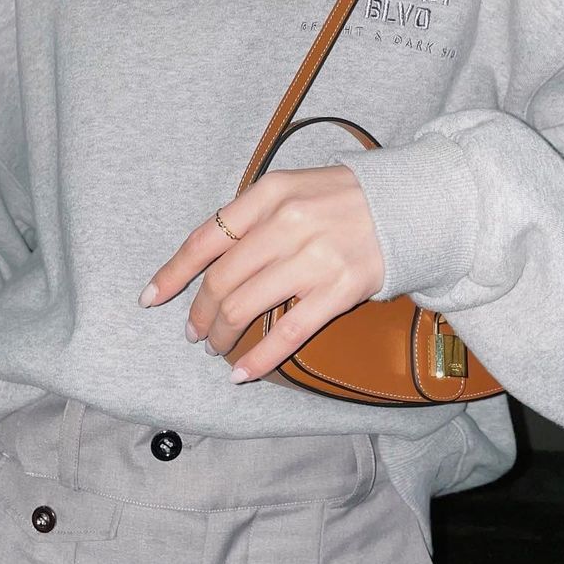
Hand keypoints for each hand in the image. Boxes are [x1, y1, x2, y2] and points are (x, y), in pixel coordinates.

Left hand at [138, 164, 383, 381]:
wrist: (413, 205)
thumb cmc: (346, 199)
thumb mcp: (294, 189)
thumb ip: (254, 217)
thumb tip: (210, 258)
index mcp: (270, 194)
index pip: (205, 239)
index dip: (173, 274)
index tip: (151, 299)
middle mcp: (287, 223)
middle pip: (222, 280)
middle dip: (199, 313)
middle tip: (194, 332)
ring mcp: (314, 257)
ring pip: (246, 307)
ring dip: (222, 334)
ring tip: (216, 347)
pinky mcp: (340, 289)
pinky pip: (288, 332)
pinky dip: (259, 357)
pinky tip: (242, 374)